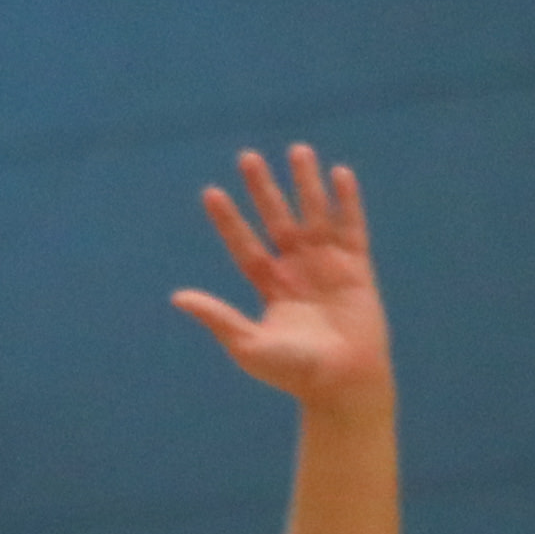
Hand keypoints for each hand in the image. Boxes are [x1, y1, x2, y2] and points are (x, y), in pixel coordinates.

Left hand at [174, 146, 391, 413]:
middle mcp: (297, 271)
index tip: (211, 193)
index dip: (229, 221)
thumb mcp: (247, 344)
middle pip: (276, 220)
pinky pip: (351, 227)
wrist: (342, 383)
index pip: (245, 246)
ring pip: (314, 215)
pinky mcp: (357, 268)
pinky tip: (339, 173)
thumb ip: (217, 317)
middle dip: (263, 190)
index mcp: (270, 288)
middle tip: (247, 157)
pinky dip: (347, 201)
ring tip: (297, 150)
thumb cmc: (294, 372)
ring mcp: (327, 266)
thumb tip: (177, 297)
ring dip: (305, 183)